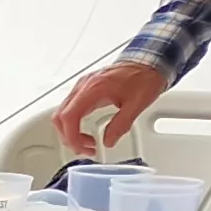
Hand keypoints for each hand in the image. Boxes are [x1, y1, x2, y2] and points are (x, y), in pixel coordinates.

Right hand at [55, 61, 170, 157]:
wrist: (149, 61)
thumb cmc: (144, 77)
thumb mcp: (136, 105)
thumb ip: (120, 125)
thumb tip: (108, 141)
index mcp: (93, 89)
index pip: (69, 116)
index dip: (71, 136)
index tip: (81, 148)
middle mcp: (83, 86)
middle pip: (60, 117)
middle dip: (69, 137)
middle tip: (85, 149)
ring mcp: (83, 86)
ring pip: (62, 113)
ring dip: (70, 131)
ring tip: (87, 142)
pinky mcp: (86, 87)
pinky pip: (70, 108)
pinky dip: (74, 122)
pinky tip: (85, 130)